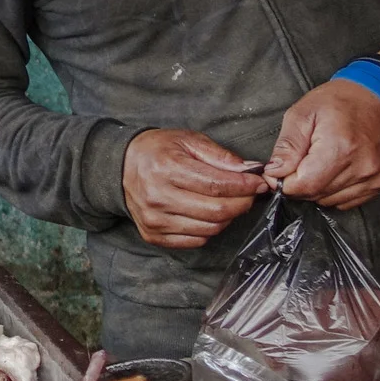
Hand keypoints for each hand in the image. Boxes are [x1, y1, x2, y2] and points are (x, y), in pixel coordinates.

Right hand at [122, 130, 266, 248]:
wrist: (120, 166)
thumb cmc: (157, 151)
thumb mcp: (187, 140)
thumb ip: (219, 156)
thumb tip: (249, 171)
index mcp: (166, 168)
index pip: (216, 185)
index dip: (244, 186)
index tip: (259, 183)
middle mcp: (158, 196)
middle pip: (216, 210)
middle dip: (242, 203)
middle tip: (250, 194)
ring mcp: (154, 219)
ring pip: (210, 228)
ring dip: (228, 217)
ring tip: (229, 202)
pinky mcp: (153, 235)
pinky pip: (195, 240)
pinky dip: (210, 229)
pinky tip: (209, 214)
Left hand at [264, 78, 379, 206]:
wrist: (377, 97)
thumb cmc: (338, 101)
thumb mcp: (302, 114)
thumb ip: (287, 146)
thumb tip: (275, 172)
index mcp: (341, 147)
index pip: (304, 185)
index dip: (284, 182)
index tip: (278, 171)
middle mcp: (362, 167)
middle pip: (316, 194)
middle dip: (299, 183)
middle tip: (297, 161)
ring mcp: (375, 177)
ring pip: (330, 200)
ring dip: (317, 187)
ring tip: (319, 161)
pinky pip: (348, 201)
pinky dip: (334, 190)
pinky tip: (335, 168)